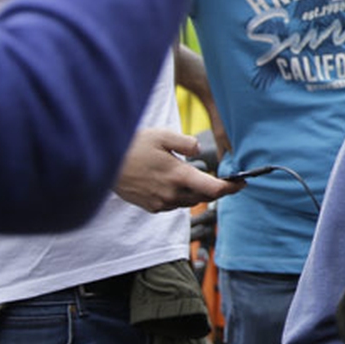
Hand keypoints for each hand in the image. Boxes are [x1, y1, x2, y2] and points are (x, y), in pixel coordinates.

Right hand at [113, 128, 238, 212]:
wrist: (102, 164)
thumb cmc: (133, 146)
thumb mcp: (163, 136)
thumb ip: (186, 143)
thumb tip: (198, 151)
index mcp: (178, 176)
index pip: (214, 189)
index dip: (232, 187)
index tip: (242, 183)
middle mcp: (171, 193)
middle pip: (203, 197)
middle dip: (216, 189)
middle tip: (225, 180)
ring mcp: (160, 203)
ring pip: (189, 201)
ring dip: (197, 192)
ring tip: (197, 178)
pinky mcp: (150, 207)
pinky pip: (173, 204)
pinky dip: (180, 196)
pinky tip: (175, 183)